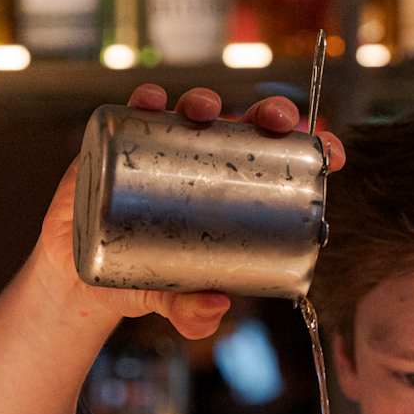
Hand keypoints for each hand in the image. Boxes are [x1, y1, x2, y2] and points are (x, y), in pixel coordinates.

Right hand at [36, 86, 345, 341]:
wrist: (82, 278)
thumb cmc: (142, 280)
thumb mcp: (172, 301)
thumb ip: (193, 313)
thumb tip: (215, 307)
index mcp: (232, 193)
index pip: (278, 163)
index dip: (308, 150)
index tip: (331, 153)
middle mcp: (202, 162)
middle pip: (244, 126)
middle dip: (267, 112)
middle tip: (275, 120)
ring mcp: (162, 148)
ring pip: (193, 110)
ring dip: (204, 100)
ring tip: (205, 111)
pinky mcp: (120, 143)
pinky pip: (136, 112)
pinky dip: (146, 101)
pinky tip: (152, 102)